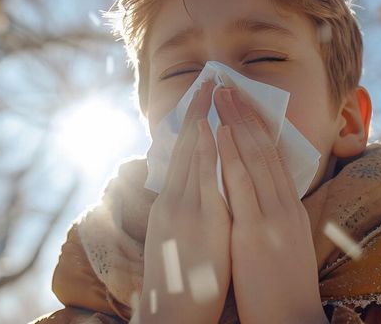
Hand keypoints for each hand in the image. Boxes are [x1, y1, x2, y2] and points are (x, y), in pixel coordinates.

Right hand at [137, 79, 231, 323]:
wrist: (170, 315)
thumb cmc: (179, 283)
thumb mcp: (176, 241)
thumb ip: (182, 213)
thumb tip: (189, 193)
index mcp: (169, 206)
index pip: (179, 157)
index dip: (189, 126)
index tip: (199, 99)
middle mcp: (173, 202)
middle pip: (183, 148)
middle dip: (196, 113)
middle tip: (206, 80)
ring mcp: (184, 210)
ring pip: (192, 155)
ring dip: (202, 120)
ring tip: (211, 90)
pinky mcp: (200, 222)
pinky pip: (205, 178)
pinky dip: (207, 151)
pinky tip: (212, 129)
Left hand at [215, 86, 326, 323]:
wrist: (291, 322)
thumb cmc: (281, 289)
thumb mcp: (283, 245)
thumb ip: (273, 219)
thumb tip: (258, 198)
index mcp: (290, 211)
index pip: (274, 158)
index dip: (257, 128)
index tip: (242, 104)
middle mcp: (284, 207)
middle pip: (264, 151)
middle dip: (245, 115)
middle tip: (227, 86)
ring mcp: (271, 218)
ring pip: (254, 159)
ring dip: (235, 124)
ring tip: (221, 96)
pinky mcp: (255, 232)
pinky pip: (241, 185)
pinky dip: (230, 155)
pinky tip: (219, 133)